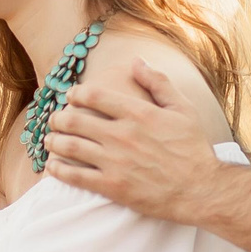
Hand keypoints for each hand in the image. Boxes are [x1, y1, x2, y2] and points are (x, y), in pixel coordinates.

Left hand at [41, 59, 223, 219]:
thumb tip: (136, 61)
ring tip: (50, 140)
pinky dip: (59, 170)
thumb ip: (157, 82)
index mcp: (137, 113)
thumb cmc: (193, 148)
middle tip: (55, 119)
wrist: (201, 190)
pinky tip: (53, 166)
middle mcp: (122, 135)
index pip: (94, 95)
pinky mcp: (113, 187)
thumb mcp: (182, 108)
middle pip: (75, 120)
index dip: (75, 93)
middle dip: (58, 118)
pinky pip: (76, 177)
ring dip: (53, 141)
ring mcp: (115, 162)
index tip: (70, 96)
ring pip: (70, 147)